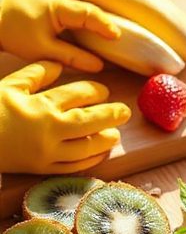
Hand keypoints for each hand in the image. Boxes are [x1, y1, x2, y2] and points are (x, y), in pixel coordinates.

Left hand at [0, 0, 120, 71]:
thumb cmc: (14, 30)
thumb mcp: (43, 48)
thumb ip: (72, 57)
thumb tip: (98, 66)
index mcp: (62, 7)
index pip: (92, 14)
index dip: (107, 26)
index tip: (119, 39)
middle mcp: (62, 0)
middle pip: (91, 11)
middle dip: (106, 25)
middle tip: (120, 39)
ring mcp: (57, 1)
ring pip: (83, 12)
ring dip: (96, 23)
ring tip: (109, 39)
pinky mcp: (51, 6)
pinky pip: (74, 13)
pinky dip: (84, 23)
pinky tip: (89, 34)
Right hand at [0, 61, 130, 173]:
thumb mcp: (11, 84)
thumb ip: (38, 72)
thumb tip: (61, 64)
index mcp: (42, 105)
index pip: (79, 95)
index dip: (96, 92)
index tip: (104, 91)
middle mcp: (49, 130)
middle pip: (90, 122)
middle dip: (111, 115)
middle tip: (125, 111)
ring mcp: (47, 153)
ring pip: (85, 148)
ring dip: (105, 141)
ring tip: (116, 134)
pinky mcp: (42, 169)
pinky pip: (72, 168)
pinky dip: (89, 161)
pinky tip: (99, 154)